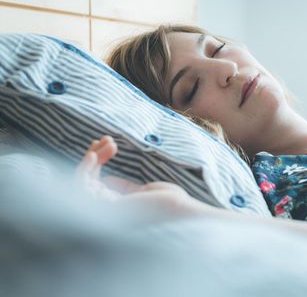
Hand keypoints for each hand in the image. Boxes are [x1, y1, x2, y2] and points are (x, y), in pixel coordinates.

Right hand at [76, 135, 208, 217]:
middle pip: (86, 180)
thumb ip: (124, 186)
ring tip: (106, 142)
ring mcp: (105, 210)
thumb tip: (107, 179)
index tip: (108, 143)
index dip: (97, 160)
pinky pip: (82, 189)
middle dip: (94, 155)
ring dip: (90, 158)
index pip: (94, 182)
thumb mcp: (143, 189)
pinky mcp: (107, 208)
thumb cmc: (169, 201)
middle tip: (109, 139)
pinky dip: (83, 170)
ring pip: (81, 182)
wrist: (182, 207)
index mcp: (114, 205)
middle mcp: (106, 209)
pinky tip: (92, 156)